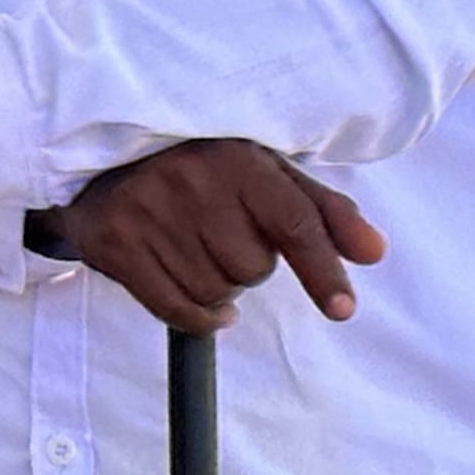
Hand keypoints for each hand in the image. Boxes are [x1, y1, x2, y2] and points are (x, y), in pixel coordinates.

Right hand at [44, 139, 383, 330]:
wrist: (100, 159)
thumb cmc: (202, 171)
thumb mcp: (264, 173)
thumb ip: (322, 212)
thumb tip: (374, 253)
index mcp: (236, 158)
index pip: (294, 222)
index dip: (323, 270)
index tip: (342, 309)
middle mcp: (190, 182)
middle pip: (253, 268)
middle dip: (249, 263)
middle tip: (225, 235)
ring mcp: (148, 214)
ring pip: (216, 292)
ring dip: (219, 285)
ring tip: (200, 251)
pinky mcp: (115, 244)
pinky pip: (177, 310)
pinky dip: (199, 316)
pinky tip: (201, 297)